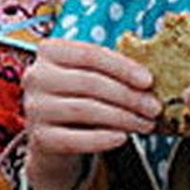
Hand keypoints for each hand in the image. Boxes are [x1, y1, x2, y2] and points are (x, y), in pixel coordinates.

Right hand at [24, 38, 159, 189]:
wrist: (53, 134)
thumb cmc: (79, 96)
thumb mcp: (89, 75)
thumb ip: (110, 71)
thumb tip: (149, 81)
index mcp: (49, 51)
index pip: (89, 54)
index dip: (122, 67)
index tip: (149, 81)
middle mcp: (36, 76)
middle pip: (89, 82)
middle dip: (128, 96)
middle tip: (154, 108)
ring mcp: (35, 107)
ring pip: (85, 109)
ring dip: (122, 118)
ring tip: (145, 124)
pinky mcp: (39, 137)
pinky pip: (75, 138)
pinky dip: (102, 139)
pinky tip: (122, 138)